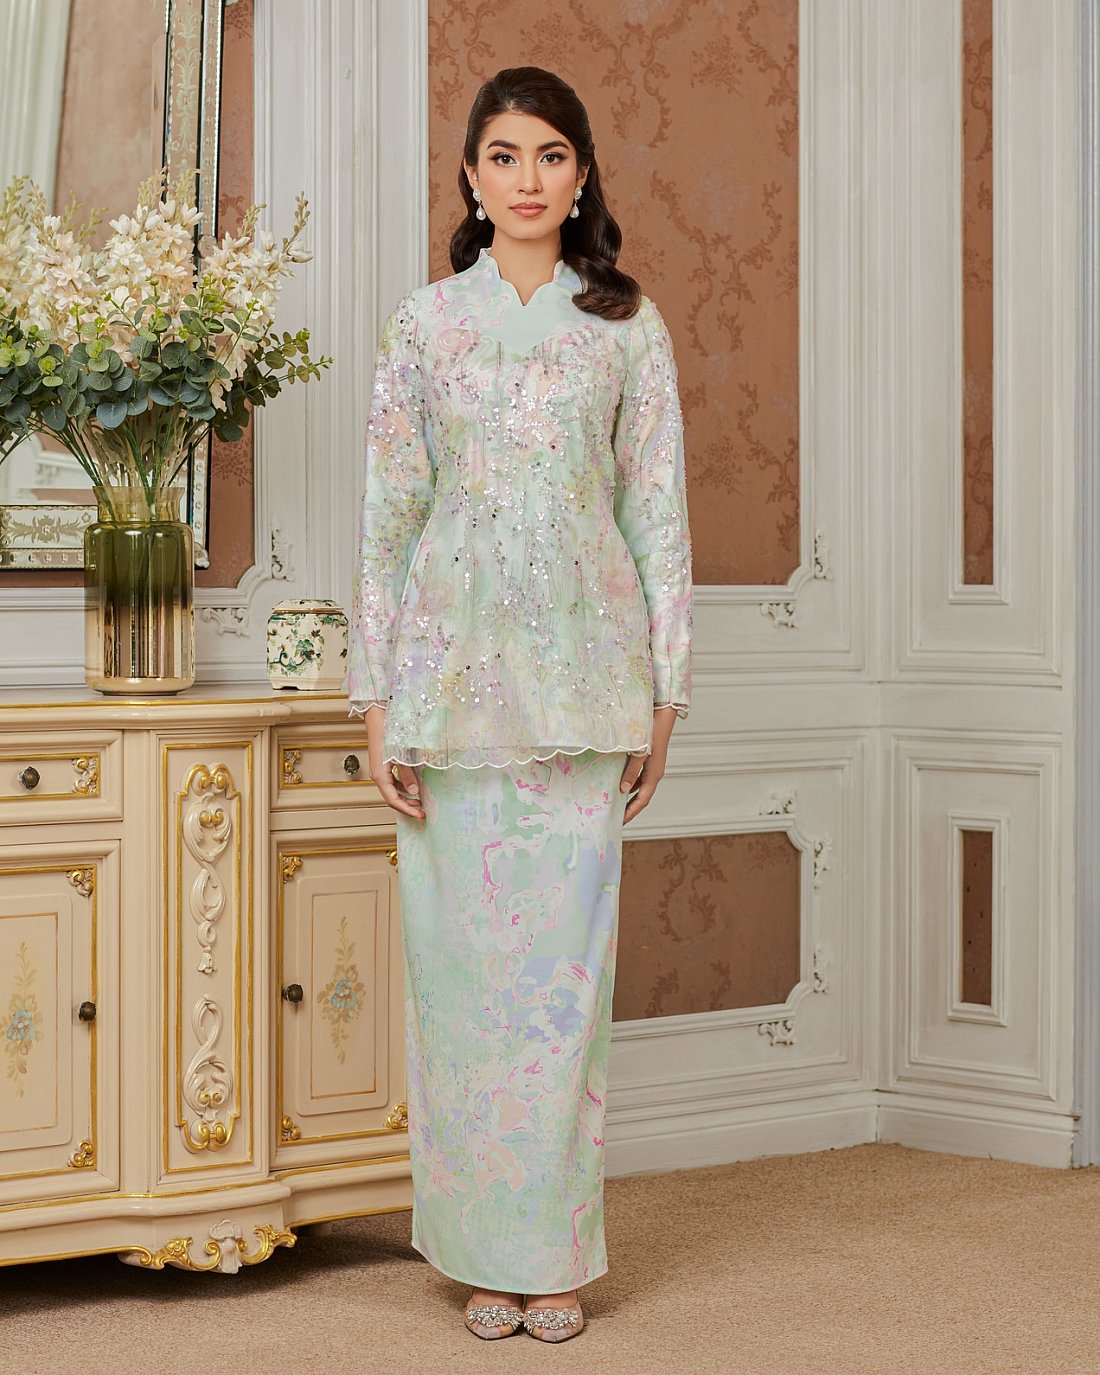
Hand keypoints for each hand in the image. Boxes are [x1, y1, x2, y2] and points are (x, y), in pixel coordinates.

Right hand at [363, 706, 424, 819]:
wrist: (379, 718)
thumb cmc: (388, 734)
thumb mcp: (401, 757)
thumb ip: (407, 775)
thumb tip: (414, 792)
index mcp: (379, 776)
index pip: (393, 801)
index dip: (407, 810)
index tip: (420, 815)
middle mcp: (378, 775)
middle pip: (392, 798)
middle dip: (407, 806)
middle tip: (422, 811)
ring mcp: (380, 770)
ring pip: (392, 791)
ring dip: (405, 797)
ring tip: (419, 801)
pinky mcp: (383, 765)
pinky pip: (392, 782)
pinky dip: (403, 787)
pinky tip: (413, 786)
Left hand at [619, 707, 676, 823]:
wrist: (663, 716)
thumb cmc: (652, 733)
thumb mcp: (639, 754)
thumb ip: (631, 771)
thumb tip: (623, 789)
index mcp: (654, 775)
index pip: (642, 800)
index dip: (632, 812)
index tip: (621, 821)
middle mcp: (654, 773)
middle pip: (642, 797)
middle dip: (630, 808)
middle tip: (616, 817)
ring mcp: (652, 767)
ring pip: (640, 787)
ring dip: (629, 797)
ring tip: (615, 803)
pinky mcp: (649, 760)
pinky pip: (638, 777)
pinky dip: (629, 784)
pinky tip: (618, 783)